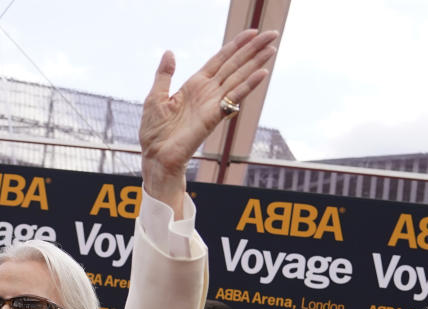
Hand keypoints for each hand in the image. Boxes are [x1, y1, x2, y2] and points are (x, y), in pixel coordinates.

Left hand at [140, 29, 277, 215]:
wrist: (156, 156)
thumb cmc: (154, 132)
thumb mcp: (155, 96)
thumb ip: (164, 74)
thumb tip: (170, 52)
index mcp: (194, 85)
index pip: (219, 60)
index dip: (235, 46)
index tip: (251, 33)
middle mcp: (208, 92)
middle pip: (234, 65)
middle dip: (252, 49)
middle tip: (272, 35)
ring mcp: (213, 104)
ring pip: (239, 77)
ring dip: (256, 62)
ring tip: (272, 47)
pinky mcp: (215, 116)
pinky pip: (234, 97)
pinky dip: (248, 85)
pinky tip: (262, 73)